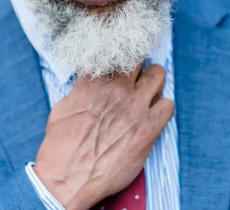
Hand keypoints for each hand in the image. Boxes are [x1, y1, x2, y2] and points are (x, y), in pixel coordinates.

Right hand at [33, 63, 174, 209]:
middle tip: (136, 74)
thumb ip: (81, 90)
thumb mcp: (63, 107)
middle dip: (137, 64)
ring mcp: (135, 106)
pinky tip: (154, 114)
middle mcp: (116, 88)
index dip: (117, 56)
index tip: (120, 60)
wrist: (70, 176)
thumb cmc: (61, 145)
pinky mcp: (149, 127)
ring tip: (149, 90)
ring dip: (154, 80)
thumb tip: (89, 85)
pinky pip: (168, 105)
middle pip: (138, 57)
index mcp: (94, 80)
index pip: (113, 53)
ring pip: (158, 74)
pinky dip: (162, 107)